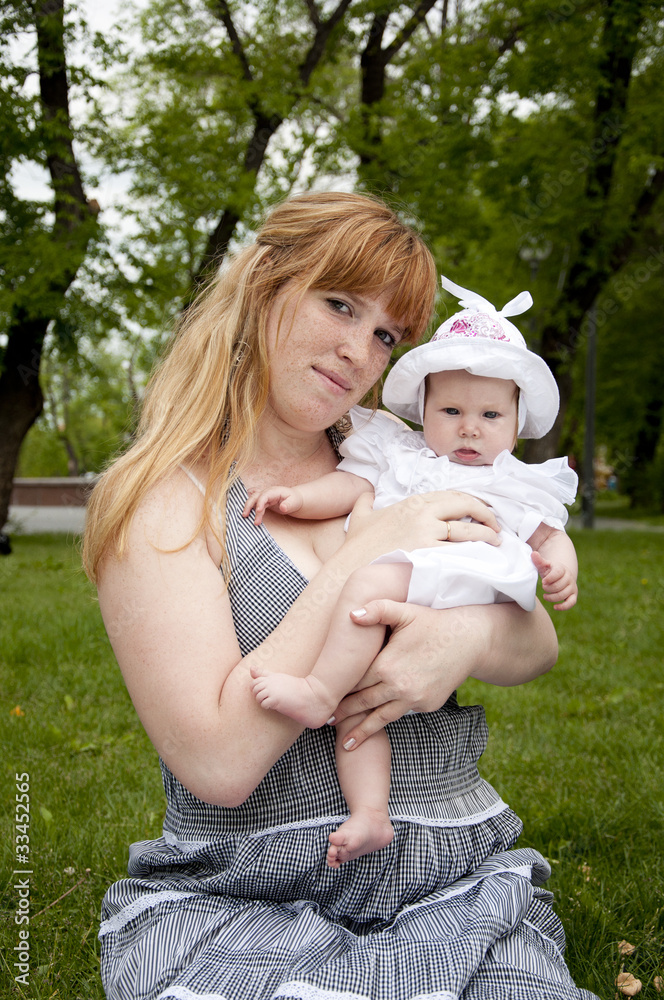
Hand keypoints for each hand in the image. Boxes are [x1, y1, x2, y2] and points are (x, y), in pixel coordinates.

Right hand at [242, 486, 303, 525]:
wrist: (294, 499)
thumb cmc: (294, 500)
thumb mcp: (294, 502)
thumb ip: (288, 505)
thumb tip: (283, 507)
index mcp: (274, 491)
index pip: (264, 495)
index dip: (260, 502)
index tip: (258, 511)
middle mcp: (267, 492)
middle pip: (255, 496)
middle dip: (249, 505)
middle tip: (246, 515)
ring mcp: (264, 495)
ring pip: (252, 498)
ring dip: (248, 507)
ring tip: (245, 516)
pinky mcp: (262, 500)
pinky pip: (253, 500)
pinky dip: (248, 504)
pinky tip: (245, 509)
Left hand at [329, 600, 485, 749]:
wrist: (470, 640)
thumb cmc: (433, 623)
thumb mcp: (404, 612)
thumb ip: (377, 610)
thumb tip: (352, 614)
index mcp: (386, 665)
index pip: (355, 683)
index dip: (338, 692)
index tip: (323, 700)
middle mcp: (398, 687)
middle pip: (364, 703)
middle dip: (344, 714)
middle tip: (325, 722)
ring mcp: (414, 699)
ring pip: (382, 717)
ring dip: (363, 730)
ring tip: (346, 743)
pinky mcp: (427, 705)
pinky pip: (403, 712)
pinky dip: (389, 717)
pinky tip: (377, 724)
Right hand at [345, 490, 500, 560]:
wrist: (351, 570)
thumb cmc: (356, 548)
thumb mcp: (359, 517)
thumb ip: (365, 502)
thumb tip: (366, 493)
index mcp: (412, 502)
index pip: (450, 495)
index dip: (470, 501)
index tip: (480, 509)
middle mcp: (422, 513)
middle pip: (464, 506)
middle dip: (485, 513)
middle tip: (495, 525)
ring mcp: (427, 533)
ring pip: (467, 529)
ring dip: (487, 534)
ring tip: (497, 541)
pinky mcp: (429, 553)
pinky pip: (461, 550)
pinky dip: (476, 552)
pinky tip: (485, 557)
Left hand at [531, 551, 577, 609]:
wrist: (560, 576)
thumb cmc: (549, 571)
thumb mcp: (543, 565)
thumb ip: (539, 561)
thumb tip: (533, 554)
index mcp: (562, 569)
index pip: (558, 573)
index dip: (550, 578)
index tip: (543, 581)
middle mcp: (569, 577)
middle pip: (559, 586)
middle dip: (548, 588)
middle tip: (543, 587)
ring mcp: (572, 587)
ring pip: (563, 595)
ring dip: (552, 597)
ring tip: (545, 595)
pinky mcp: (573, 595)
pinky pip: (571, 603)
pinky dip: (563, 606)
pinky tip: (555, 607)